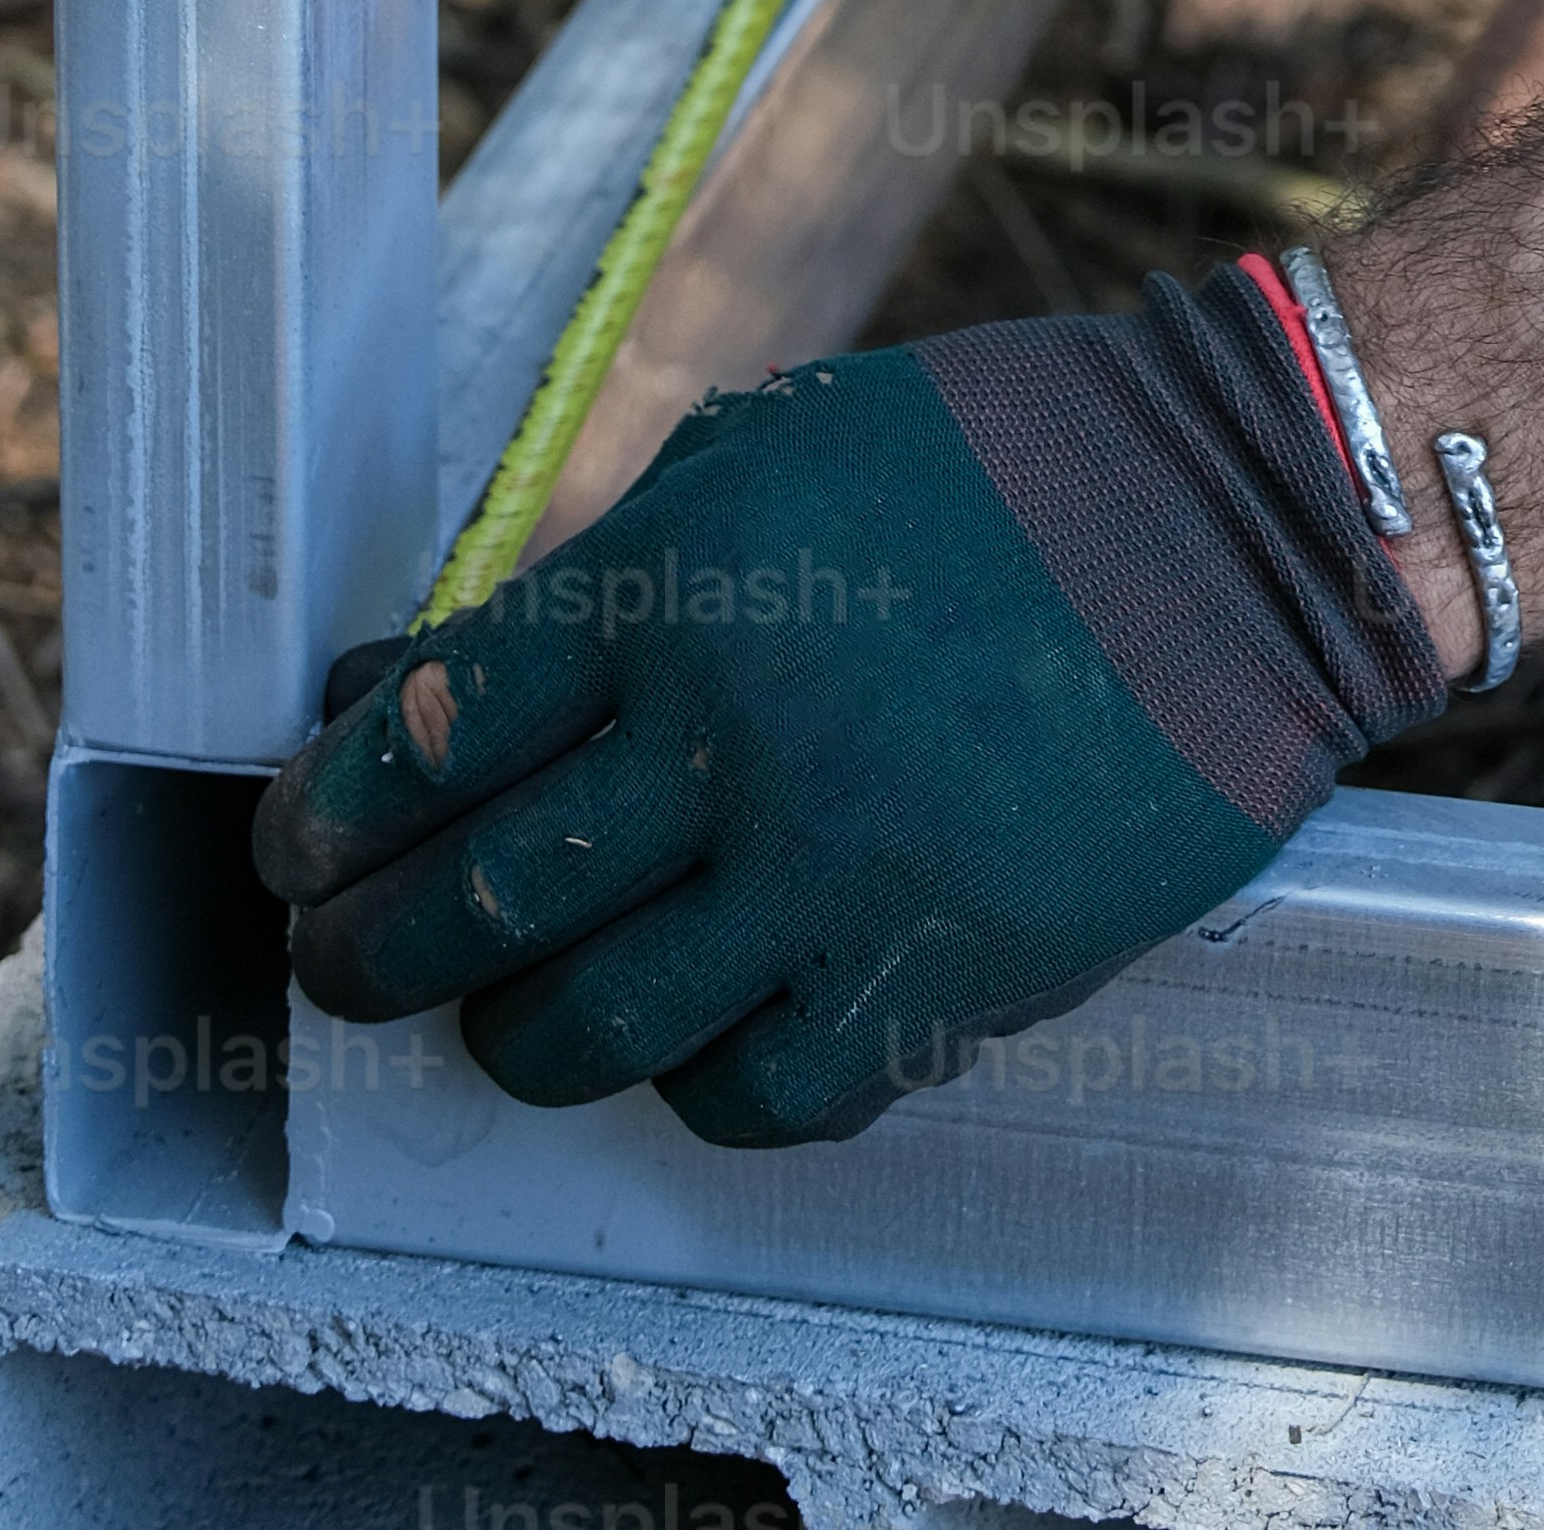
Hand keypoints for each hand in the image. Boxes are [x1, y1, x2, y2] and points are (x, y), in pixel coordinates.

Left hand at [253, 275, 1444, 1148]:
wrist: (1239, 527)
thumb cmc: (1004, 465)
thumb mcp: (776, 449)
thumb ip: (603, 575)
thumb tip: (420, 691)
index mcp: (675, 581)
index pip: (425, 737)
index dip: (329, 808)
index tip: (303, 840)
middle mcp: (731, 737)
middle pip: (468, 909)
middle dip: (368, 949)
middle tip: (344, 954)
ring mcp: (830, 874)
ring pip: (581, 1032)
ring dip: (511, 1033)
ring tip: (503, 1011)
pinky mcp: (932, 978)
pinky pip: (748, 1094)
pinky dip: (694, 1079)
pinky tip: (693, 1029)